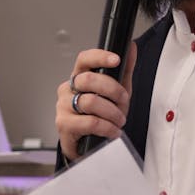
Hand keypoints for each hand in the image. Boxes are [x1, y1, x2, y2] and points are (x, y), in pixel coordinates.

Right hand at [56, 42, 136, 160]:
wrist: (90, 146)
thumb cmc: (100, 116)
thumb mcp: (117, 93)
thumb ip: (124, 70)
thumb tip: (131, 48)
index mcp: (79, 77)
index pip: (84, 59)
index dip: (99, 57)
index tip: (116, 59)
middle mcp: (68, 89)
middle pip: (88, 79)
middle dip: (113, 90)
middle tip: (123, 101)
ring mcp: (63, 106)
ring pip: (90, 102)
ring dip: (112, 112)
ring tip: (119, 120)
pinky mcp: (64, 124)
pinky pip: (90, 122)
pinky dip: (107, 127)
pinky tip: (113, 131)